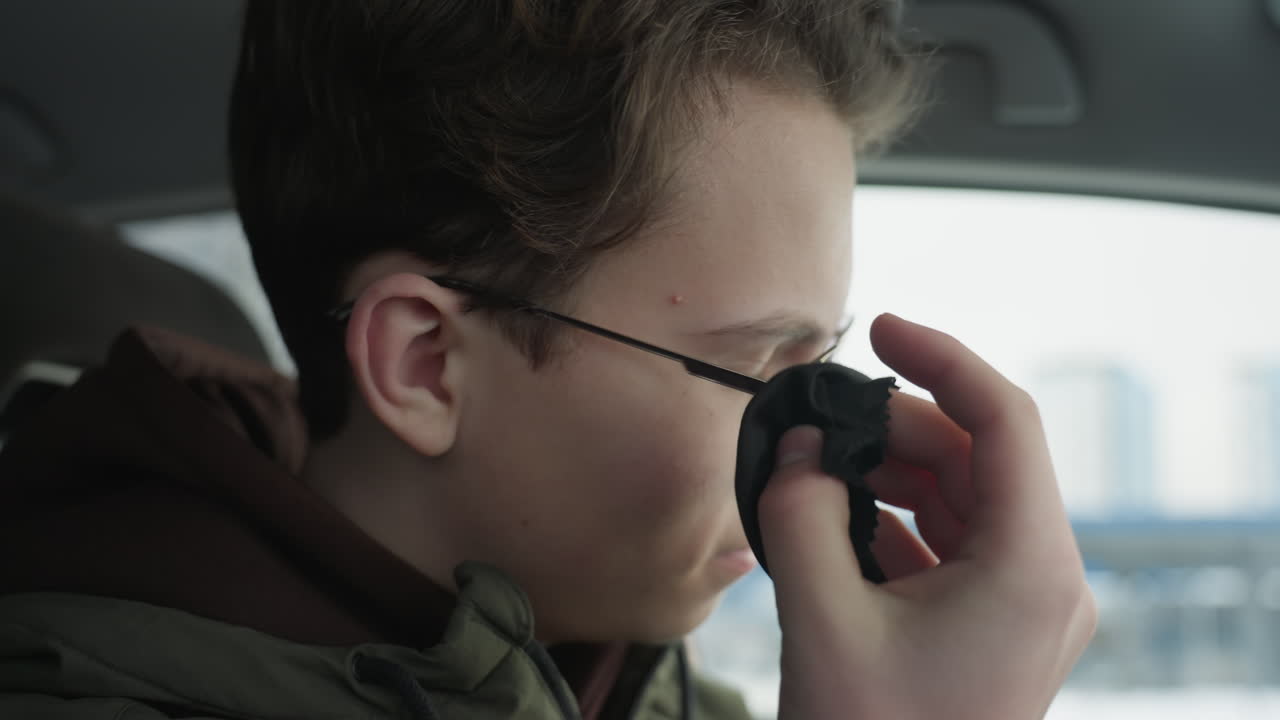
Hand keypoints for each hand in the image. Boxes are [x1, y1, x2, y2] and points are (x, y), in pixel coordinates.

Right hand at [758, 313, 1096, 719]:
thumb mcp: (822, 620)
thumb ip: (797, 514)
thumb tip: (792, 447)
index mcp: (1032, 568)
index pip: (1004, 421)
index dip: (943, 359)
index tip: (881, 327)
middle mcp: (1045, 578)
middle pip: (978, 455)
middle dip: (897, 426)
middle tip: (818, 422)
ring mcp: (1024, 603)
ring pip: (962, 495)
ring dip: (889, 471)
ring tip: (815, 473)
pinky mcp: (993, 622)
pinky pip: (949, 539)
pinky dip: (895, 516)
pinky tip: (835, 521)